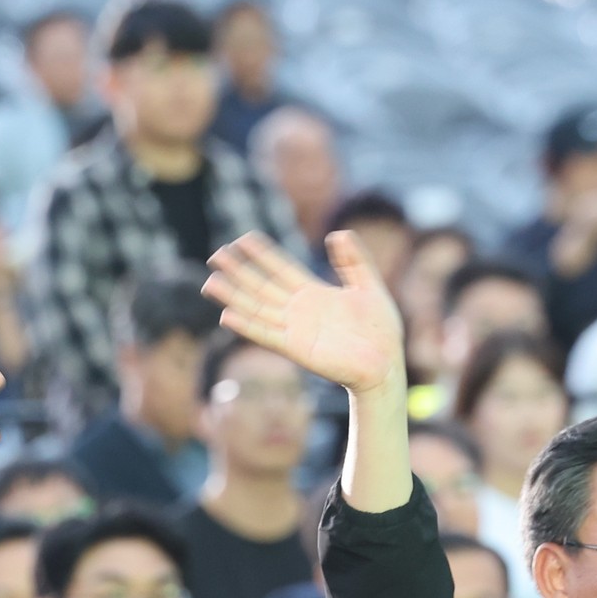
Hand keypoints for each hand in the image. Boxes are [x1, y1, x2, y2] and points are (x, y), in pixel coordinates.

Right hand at [204, 231, 405, 397]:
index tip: (243, 238)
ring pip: (257, 309)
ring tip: (211, 282)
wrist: (385, 364)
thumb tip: (338, 233)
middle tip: (215, 255)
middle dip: (238, 271)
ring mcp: (294, 329)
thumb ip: (353, 260)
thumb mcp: (369, 286)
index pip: (281, 268)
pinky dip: (248, 326)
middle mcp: (298, 310)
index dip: (262, 254)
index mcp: (313, 293)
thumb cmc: (380, 330)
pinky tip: (228, 316)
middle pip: (261, 286)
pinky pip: (266, 335)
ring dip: (233, 297)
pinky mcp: (296, 349)